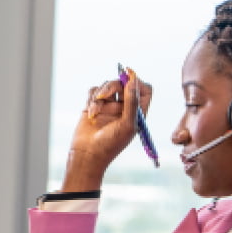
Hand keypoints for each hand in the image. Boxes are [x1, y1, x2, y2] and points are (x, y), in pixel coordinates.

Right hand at [61, 68, 151, 190]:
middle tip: (105, 95)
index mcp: (137, 112)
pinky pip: (93, 91)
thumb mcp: (127, 124)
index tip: (128, 77)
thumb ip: (132, 102)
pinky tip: (91, 113)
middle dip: (113, 86)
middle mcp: (124, 107)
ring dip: (99, 96)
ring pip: (106, 85)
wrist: (87, 155)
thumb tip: (133, 80)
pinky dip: (91, 100)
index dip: (137, 82)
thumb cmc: (110, 145)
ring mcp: (108, 105)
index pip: (144, 90)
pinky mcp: (93, 105)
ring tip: (94, 112)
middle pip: (123, 83)